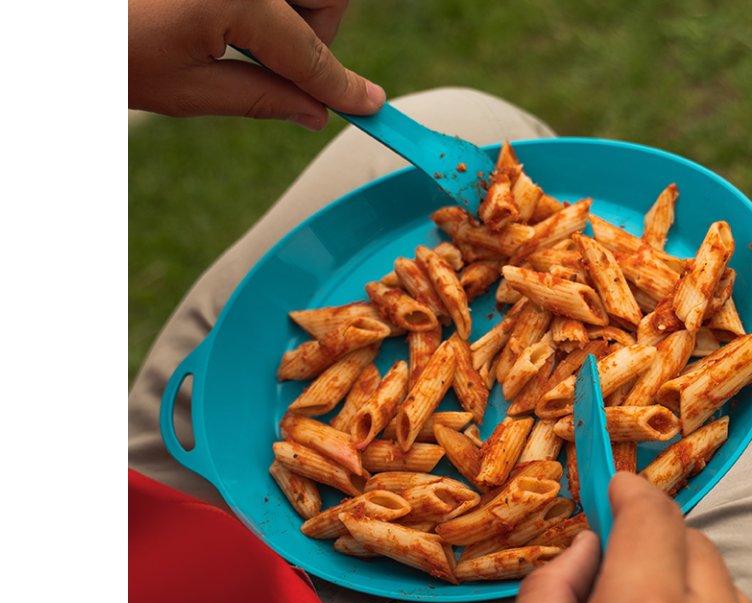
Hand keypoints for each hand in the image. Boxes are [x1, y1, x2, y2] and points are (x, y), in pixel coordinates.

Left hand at [128, 0, 384, 129]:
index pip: (310, 56)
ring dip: (291, 10)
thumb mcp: (185, 88)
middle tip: (271, 58)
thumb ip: (263, 98)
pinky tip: (224, 12)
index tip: (371, 106)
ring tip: (236, 29)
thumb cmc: (105, 46)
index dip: (342, 88)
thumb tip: (316, 112)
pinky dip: (267, 2)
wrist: (50, 13)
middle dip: (312, 34)